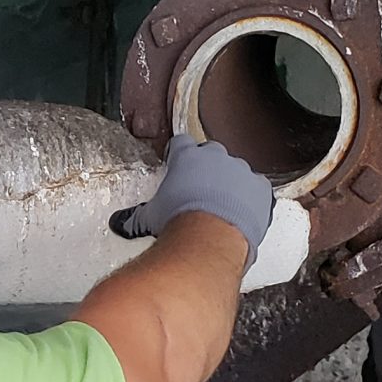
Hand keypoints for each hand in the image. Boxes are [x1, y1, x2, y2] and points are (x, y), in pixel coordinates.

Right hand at [110, 134, 275, 257]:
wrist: (212, 237)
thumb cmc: (181, 222)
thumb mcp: (151, 217)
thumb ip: (136, 217)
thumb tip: (121, 223)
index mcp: (187, 156)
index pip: (181, 143)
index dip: (178, 154)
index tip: (177, 164)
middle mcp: (216, 157)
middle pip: (212, 154)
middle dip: (207, 169)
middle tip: (199, 189)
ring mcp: (241, 171)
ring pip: (237, 172)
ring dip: (231, 184)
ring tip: (222, 207)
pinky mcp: (261, 189)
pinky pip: (258, 190)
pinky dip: (252, 200)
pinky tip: (243, 214)